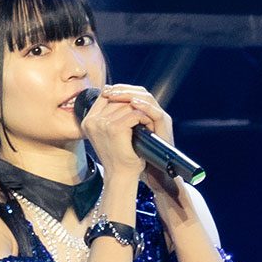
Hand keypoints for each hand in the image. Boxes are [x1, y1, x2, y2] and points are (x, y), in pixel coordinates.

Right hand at [79, 83, 155, 180]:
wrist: (121, 175)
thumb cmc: (118, 155)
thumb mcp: (108, 132)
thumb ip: (108, 115)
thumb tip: (117, 93)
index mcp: (87, 121)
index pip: (105, 95)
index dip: (121, 96)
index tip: (133, 104)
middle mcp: (91, 121)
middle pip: (117, 98)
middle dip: (133, 105)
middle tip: (143, 116)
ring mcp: (101, 124)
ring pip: (127, 105)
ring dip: (141, 111)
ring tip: (147, 121)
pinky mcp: (114, 128)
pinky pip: (134, 114)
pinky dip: (144, 118)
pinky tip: (147, 126)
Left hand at [98, 85, 188, 203]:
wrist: (149, 172)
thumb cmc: (132, 156)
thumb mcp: (119, 136)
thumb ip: (113, 122)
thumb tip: (96, 112)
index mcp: (143, 113)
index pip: (133, 92)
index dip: (120, 89)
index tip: (105, 91)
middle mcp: (153, 113)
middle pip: (139, 92)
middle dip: (123, 90)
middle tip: (109, 91)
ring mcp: (160, 118)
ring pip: (147, 98)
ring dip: (131, 95)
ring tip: (117, 95)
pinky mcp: (165, 126)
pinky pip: (155, 112)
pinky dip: (144, 107)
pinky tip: (133, 105)